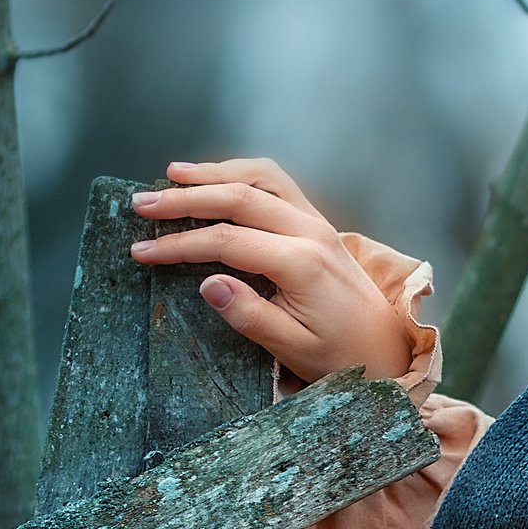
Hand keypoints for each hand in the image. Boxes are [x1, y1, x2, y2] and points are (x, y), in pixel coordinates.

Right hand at [130, 158, 412, 385]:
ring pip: (260, 179)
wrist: (386, 349)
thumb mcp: (293, 348)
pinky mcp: (319, 225)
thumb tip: (208, 283)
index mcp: (302, 264)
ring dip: (214, 174)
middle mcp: (311, 233)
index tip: (142, 251)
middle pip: (239, 198)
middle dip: (185, 199)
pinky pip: (279, 184)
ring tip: (171, 176)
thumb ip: (250, 316)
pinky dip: (244, 174)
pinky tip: (217, 178)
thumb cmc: (339, 354)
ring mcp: (318, 223)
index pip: (227, 241)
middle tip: (141, 204)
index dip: (180, 244)